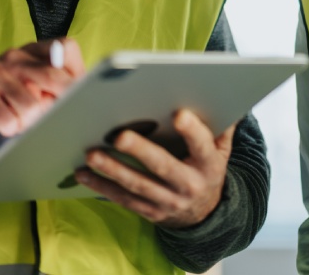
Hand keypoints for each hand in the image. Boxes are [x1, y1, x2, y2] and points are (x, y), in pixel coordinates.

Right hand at [0, 38, 83, 137]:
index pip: (67, 48)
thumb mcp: (33, 81)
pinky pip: (8, 120)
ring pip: (32, 106)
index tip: (76, 93)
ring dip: (30, 121)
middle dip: (61, 103)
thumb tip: (80, 96)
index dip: (76, 73)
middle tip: (57, 117)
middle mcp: (16, 56)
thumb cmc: (8, 92)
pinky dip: (12, 128)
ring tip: (22, 119)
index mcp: (34, 50)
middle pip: (53, 77)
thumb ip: (56, 83)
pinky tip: (7, 123)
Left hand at [75, 109, 234, 228]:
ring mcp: (167, 201)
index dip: (191, 131)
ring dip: (112, 169)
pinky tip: (84, 174)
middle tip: (119, 136)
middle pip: (163, 166)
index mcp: (208, 164)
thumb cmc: (207, 170)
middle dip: (140, 151)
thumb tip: (223, 93)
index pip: (201, 145)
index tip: (178, 114)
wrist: (204, 215)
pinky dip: (101, 186)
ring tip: (92, 154)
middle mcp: (188, 185)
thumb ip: (221, 125)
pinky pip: (123, 199)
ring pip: (137, 184)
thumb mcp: (221, 151)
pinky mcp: (149, 212)